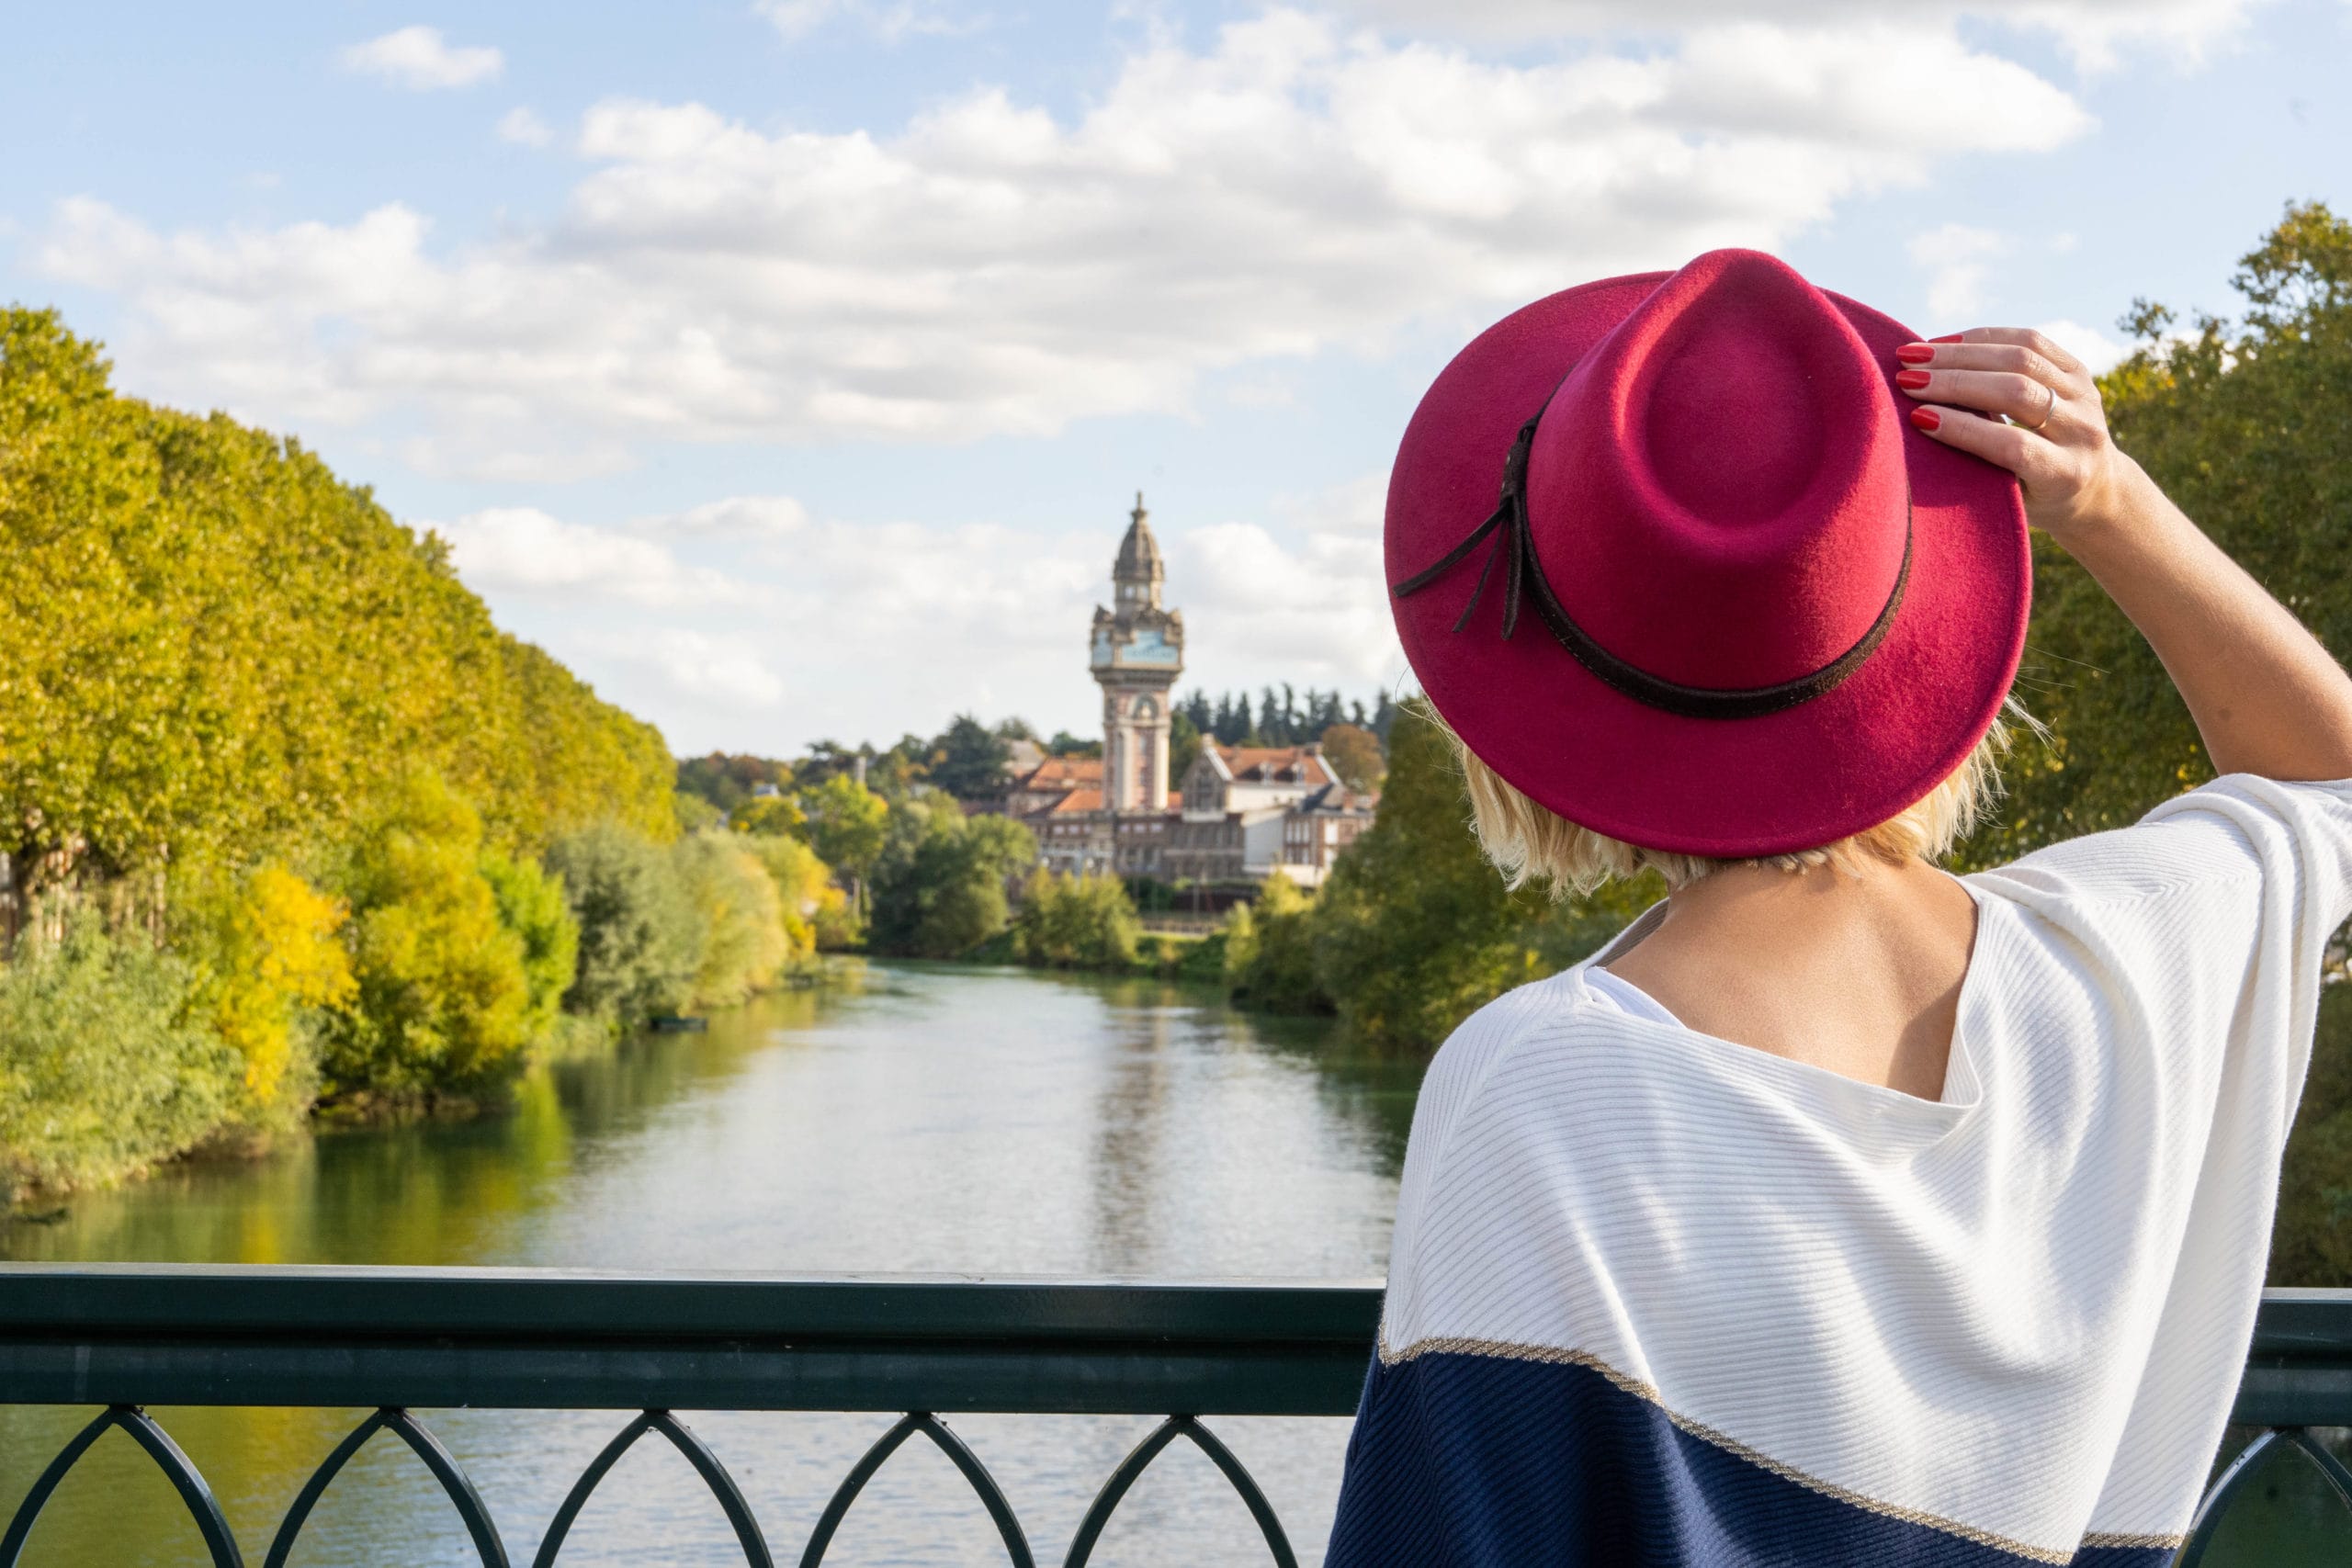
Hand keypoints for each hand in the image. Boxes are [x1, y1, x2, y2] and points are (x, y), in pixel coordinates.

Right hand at [1892, 328, 2140, 545]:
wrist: (2095, 486)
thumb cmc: (2035, 499)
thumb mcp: (2011, 500)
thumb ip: (1979, 468)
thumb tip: (1924, 423)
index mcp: (2065, 473)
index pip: (2012, 444)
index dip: (1963, 428)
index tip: (1917, 416)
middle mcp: (2083, 430)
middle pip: (2017, 392)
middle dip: (1955, 382)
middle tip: (1906, 379)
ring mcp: (2084, 395)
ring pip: (2022, 357)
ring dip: (1961, 354)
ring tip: (1916, 355)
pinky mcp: (2078, 370)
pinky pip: (2030, 340)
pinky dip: (1982, 339)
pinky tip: (1944, 344)